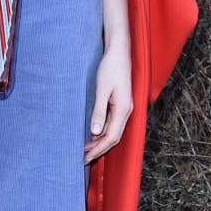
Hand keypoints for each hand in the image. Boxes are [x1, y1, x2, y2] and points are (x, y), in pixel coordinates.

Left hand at [84, 43, 132, 164]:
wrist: (118, 52)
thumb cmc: (109, 68)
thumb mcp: (101, 89)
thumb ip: (99, 111)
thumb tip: (95, 133)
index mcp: (123, 109)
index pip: (111, 137)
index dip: (98, 149)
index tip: (85, 157)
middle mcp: (126, 111)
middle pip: (114, 138)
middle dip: (99, 149)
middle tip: (83, 158)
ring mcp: (124, 107)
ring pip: (114, 131)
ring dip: (101, 142)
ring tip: (86, 149)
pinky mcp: (120, 103)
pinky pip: (113, 123)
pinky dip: (103, 132)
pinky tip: (93, 134)